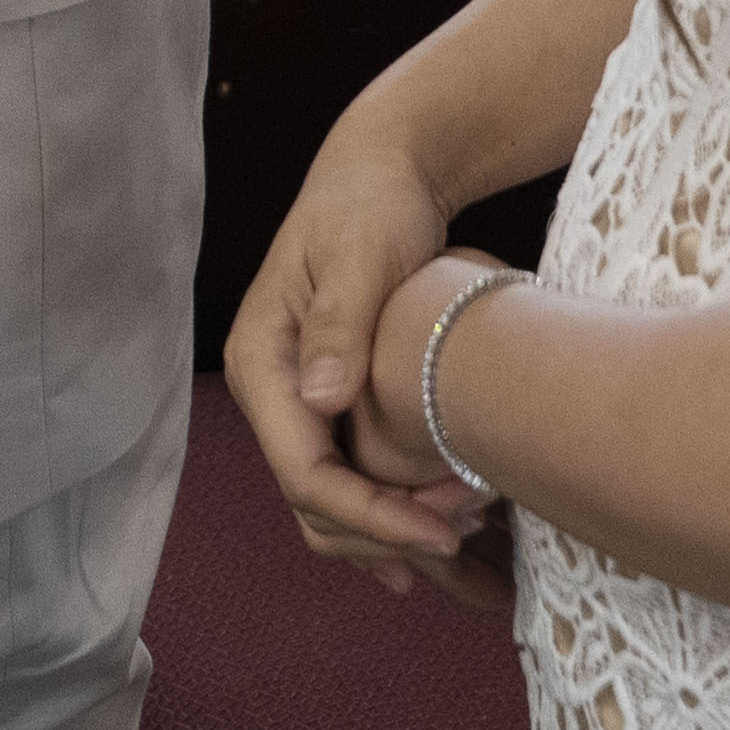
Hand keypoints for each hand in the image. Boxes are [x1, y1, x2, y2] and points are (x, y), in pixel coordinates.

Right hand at [228, 110, 498, 597]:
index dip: (370, 514)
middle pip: (315, 505)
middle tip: (467, 537)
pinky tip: (444, 555)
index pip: (304, 470)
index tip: (441, 532)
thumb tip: (321, 398)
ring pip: (331, 509)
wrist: (380, 174)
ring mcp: (299, 406)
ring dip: (392, 540)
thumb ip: (339, 323)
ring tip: (467, 555)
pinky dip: (394, 523)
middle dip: (386, 535)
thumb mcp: (359, 254)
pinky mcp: (330, 410)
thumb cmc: (369, 206)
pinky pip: (354, 486)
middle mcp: (271, 394)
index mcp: (262, 362)